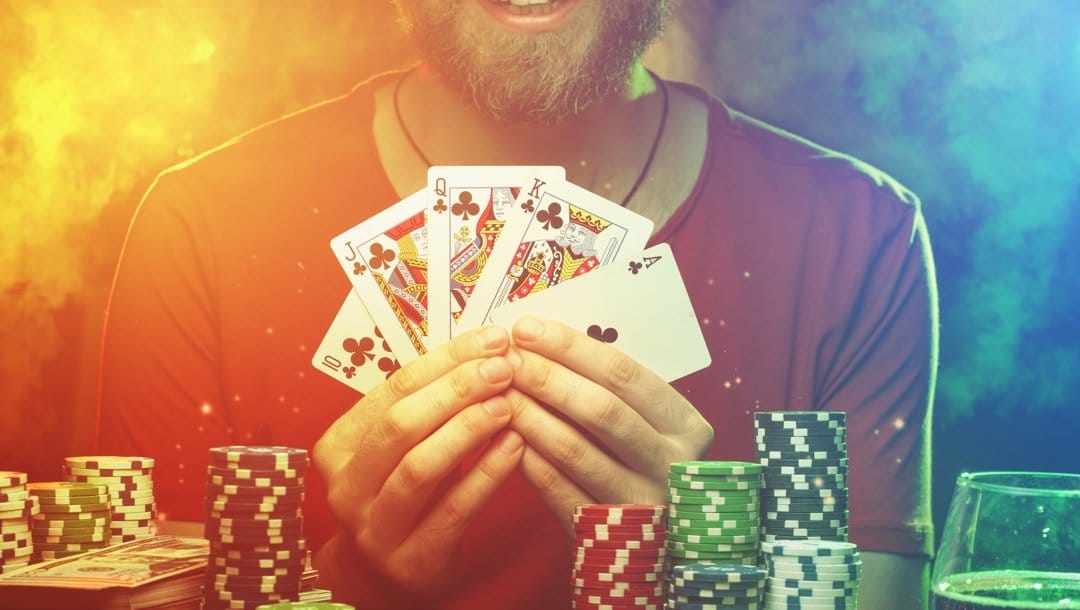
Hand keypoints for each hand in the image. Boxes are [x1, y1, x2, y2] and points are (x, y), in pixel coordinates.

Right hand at [312, 326, 524, 593]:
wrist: (390, 573)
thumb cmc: (405, 491)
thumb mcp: (405, 443)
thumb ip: (431, 400)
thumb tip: (487, 347)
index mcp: (339, 444)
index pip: (395, 387)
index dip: (447, 359)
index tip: (492, 339)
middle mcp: (347, 485)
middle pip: (401, 424)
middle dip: (457, 390)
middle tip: (503, 369)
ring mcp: (374, 528)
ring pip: (419, 467)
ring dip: (468, 429)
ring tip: (508, 405)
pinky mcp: (410, 561)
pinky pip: (452, 510)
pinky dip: (486, 474)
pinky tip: (515, 448)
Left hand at [505, 316, 713, 534]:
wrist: (646, 545)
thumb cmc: (635, 460)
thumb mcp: (642, 421)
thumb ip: (607, 386)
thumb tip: (540, 338)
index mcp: (685, 425)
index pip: (623, 373)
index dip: (570, 347)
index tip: (527, 329)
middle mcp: (670, 464)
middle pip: (601, 410)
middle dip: (546, 379)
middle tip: (507, 360)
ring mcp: (641, 503)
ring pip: (575, 450)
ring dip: (530, 416)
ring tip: (497, 394)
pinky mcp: (606, 535)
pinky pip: (557, 490)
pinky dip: (527, 459)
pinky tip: (504, 437)